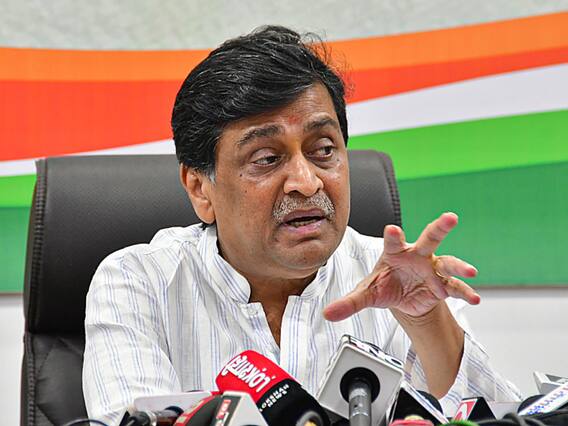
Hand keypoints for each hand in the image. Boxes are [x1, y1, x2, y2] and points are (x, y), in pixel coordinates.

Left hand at [323, 212, 480, 320]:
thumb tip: (327, 314)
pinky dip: (464, 292)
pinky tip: (473, 298)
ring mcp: (432, 269)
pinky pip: (455, 287)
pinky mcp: (442, 285)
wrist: (401, 298)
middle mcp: (417, 256)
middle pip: (429, 238)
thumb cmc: (384, 285)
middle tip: (450, 217)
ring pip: (448, 262)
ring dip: (459, 266)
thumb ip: (349, 302)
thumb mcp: (366, 294)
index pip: (393, 242)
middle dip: (439, 227)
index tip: (392, 230)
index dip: (393, 236)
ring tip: (470, 271)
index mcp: (395, 253)